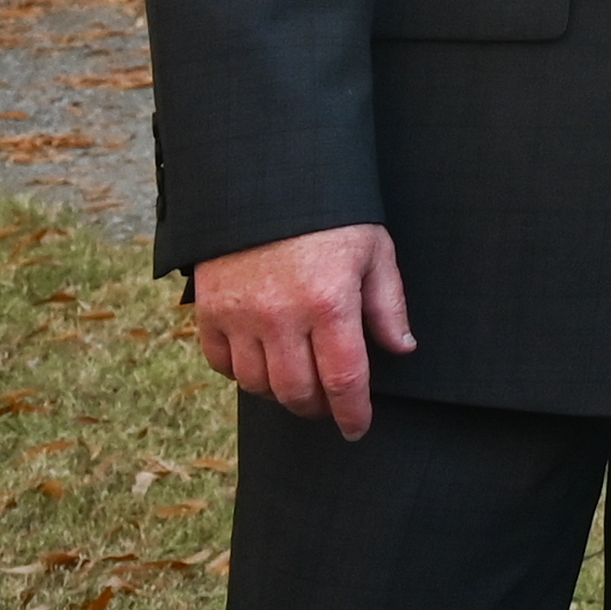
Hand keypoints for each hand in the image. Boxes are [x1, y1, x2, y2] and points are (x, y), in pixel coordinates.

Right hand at [189, 225, 414, 438]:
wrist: (268, 181)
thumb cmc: (332, 214)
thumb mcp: (375, 250)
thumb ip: (387, 305)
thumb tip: (401, 349)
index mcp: (329, 303)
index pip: (344, 379)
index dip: (353, 413)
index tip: (357, 428)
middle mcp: (281, 317)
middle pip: (298, 392)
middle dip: (318, 409)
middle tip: (331, 408)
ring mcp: (240, 316)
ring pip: (258, 385)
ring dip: (281, 394)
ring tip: (301, 385)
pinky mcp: (210, 310)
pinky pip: (222, 364)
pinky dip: (242, 374)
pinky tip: (263, 364)